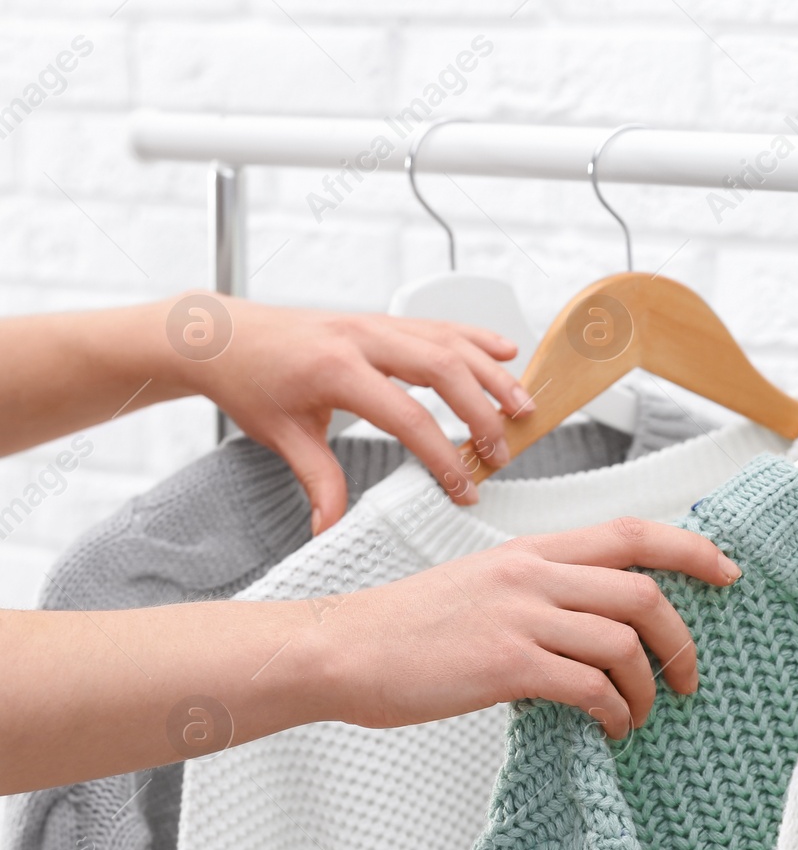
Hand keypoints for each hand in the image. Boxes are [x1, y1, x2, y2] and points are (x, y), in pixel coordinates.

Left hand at [170, 293, 533, 532]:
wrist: (220, 335)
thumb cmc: (248, 381)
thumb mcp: (280, 437)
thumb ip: (318, 482)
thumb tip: (331, 529)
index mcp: (337, 369)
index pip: (408, 417)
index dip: (442, 456)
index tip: (463, 488)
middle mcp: (364, 339)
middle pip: (444, 372)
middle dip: (482, 415)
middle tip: (501, 453)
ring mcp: (376, 324)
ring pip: (451, 343)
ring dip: (493, 376)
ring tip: (524, 407)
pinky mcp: (382, 320)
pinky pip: (439, 325)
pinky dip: (476, 338)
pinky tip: (505, 353)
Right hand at [296, 518, 741, 738]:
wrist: (342, 649)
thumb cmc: (408, 627)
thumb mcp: (483, 586)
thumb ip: (542, 594)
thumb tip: (599, 627)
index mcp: (531, 551)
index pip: (630, 533)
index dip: (690, 548)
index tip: (727, 570)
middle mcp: (532, 575)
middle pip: (643, 590)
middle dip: (682, 636)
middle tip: (690, 674)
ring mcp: (520, 617)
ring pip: (624, 642)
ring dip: (649, 687)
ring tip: (642, 713)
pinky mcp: (506, 664)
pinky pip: (591, 687)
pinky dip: (616, 711)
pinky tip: (612, 728)